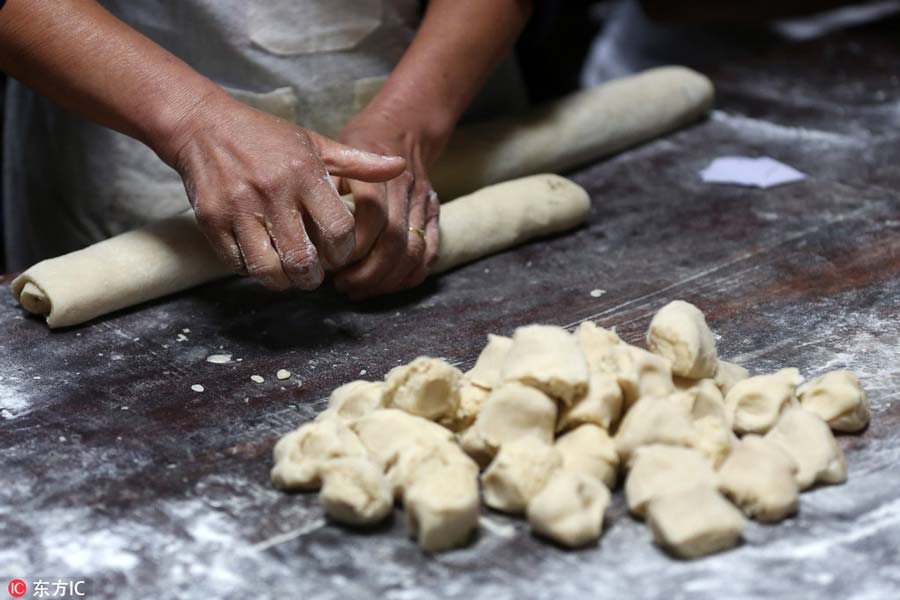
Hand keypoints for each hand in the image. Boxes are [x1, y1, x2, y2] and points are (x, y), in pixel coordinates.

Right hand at [167, 94, 406, 290]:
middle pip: (303, 259)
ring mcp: (239, 208)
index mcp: (304, 173)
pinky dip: (253, 271)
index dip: (343, 252)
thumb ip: (358, 163)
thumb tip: (401, 167)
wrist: (202, 125)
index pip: (337, 230)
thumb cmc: (266, 137)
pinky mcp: (211, 220)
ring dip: (284, 282)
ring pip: (268, 269)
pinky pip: (237, 263)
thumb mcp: (316, 143)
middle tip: (316, 275)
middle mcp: (272, 191)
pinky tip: (263, 260)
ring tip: (291, 276)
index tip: (339, 254)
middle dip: (314, 278)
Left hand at [331, 106, 445, 299]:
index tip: (332, 263)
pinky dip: (409, 276)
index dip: (353, 245)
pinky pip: (428, 254)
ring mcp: (424, 202)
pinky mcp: (434, 215)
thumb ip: (323, 185)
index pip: (372, 216)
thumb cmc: (359, 144)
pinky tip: (384, 285)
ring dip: (386, 279)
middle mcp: (406, 188)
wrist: (403, 128)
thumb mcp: (335, 152)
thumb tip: (302, 228)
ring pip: (413, 253)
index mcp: (378, 173)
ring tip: (359, 289)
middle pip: (395, 241)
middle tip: (343, 286)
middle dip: (369, 272)